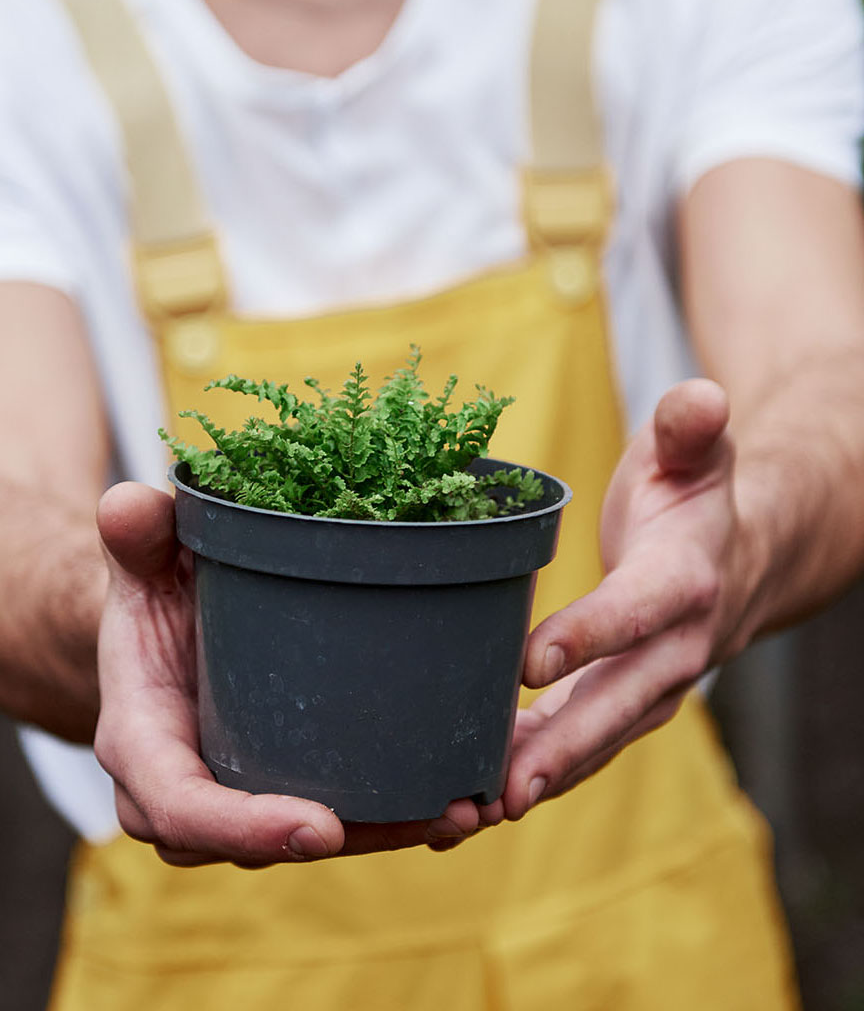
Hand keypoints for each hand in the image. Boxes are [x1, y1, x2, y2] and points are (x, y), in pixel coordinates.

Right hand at [94, 481, 502, 866]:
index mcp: (141, 742)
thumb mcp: (146, 559)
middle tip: (434, 814)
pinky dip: (389, 815)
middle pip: (257, 844)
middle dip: (348, 839)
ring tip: (463, 808)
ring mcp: (231, 800)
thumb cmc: (155, 593)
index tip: (323, 826)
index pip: (181, 806)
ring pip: (302, 840)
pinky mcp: (273, 790)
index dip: (246, 826)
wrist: (164, 628)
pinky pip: (328, 820)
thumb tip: (128, 504)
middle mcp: (181, 792)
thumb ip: (136, 534)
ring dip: (386, 834)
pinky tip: (452, 795)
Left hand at [502, 379, 756, 820]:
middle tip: (502, 787)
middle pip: (621, 703)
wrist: (741, 555)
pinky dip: (534, 774)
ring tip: (471, 815)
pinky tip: (474, 802)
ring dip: (540, 779)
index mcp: (685, 580)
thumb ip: (694, 430)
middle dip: (564, 747)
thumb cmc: (694, 496)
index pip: (639, 611)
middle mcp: (676, 647)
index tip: (531, 663)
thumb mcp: (695, 453)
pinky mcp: (624, 701)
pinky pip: (583, 745)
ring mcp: (652, 684)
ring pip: (599, 741)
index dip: (591, 635)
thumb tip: (701, 397)